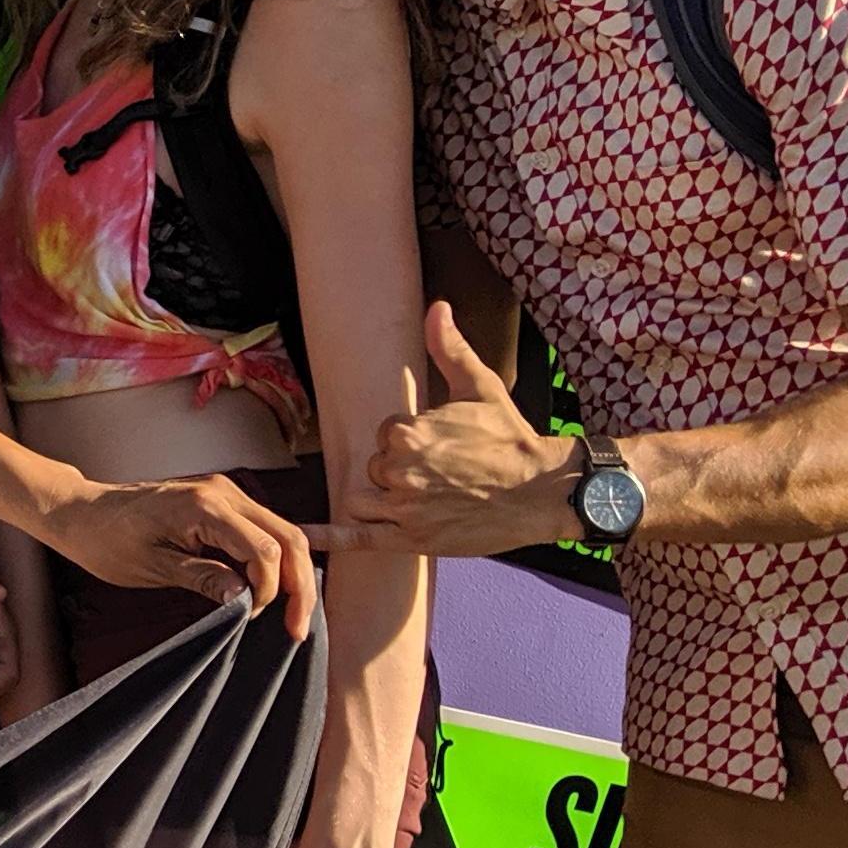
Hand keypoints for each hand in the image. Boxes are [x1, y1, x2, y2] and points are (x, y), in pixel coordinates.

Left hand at [53, 470, 320, 638]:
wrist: (81, 512)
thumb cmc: (107, 540)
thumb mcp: (152, 567)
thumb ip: (203, 578)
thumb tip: (245, 600)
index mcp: (205, 505)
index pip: (264, 550)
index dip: (269, 591)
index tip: (252, 619)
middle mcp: (224, 491)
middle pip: (288, 537)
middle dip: (298, 585)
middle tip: (296, 629)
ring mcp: (225, 492)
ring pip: (282, 532)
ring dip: (290, 574)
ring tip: (290, 615)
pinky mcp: (222, 501)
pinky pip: (263, 529)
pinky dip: (275, 560)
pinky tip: (276, 590)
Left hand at [324, 300, 581, 558]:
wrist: (543, 490)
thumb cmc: (511, 437)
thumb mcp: (480, 386)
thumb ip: (449, 348)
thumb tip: (437, 308)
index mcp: (409, 432)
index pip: (384, 433)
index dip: (408, 439)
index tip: (439, 446)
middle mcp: (401, 470)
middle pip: (374, 467)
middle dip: (397, 469)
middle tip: (439, 473)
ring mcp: (405, 508)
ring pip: (363, 499)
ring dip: (379, 498)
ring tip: (416, 498)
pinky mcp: (412, 539)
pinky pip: (359, 538)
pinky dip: (331, 537)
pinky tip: (305, 536)